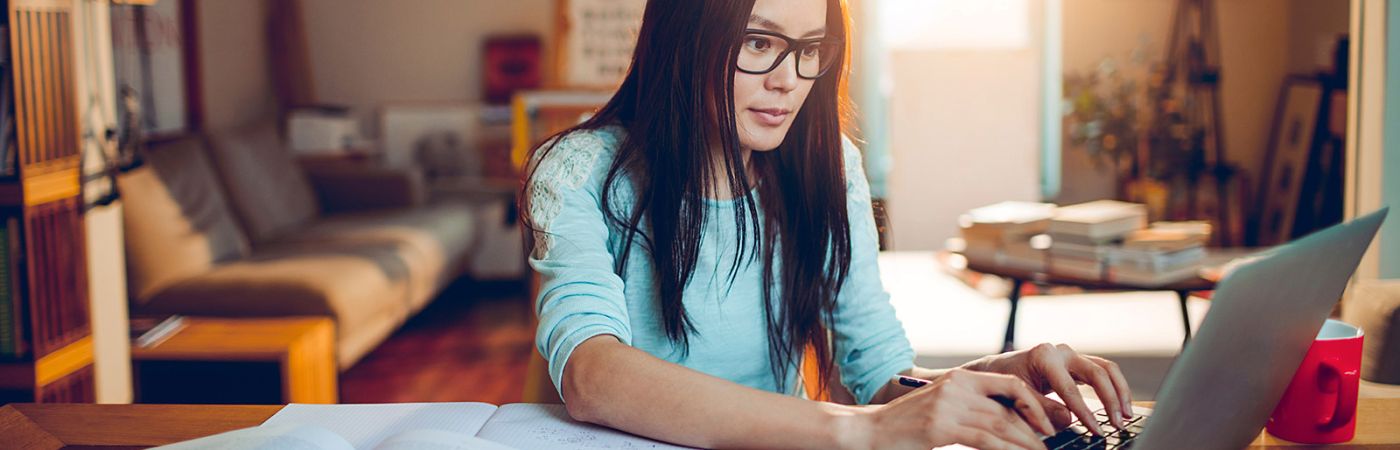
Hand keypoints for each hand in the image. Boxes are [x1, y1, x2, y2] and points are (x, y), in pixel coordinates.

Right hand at [851, 369, 1053, 449]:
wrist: (870, 429)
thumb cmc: (907, 424)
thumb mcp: (943, 408)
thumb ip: (972, 409)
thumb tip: (1008, 423)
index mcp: (960, 378)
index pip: (1009, 385)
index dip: (1035, 403)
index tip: (1051, 423)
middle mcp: (957, 386)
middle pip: (1010, 407)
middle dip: (1037, 428)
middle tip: (1055, 444)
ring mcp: (949, 405)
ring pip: (1002, 424)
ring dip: (1027, 443)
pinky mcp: (941, 426)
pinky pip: (985, 439)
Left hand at [965, 343, 1133, 434]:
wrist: (998, 370)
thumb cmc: (1004, 382)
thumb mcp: (1018, 397)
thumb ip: (1042, 408)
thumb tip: (1069, 420)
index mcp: (1044, 357)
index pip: (1070, 389)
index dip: (1085, 412)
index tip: (1097, 430)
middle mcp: (1060, 352)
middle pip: (1097, 373)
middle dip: (1110, 400)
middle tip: (1118, 423)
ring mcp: (1070, 355)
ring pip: (1106, 369)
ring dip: (1120, 392)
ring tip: (1126, 416)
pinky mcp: (1076, 362)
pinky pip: (1103, 372)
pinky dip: (1115, 387)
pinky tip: (1121, 405)